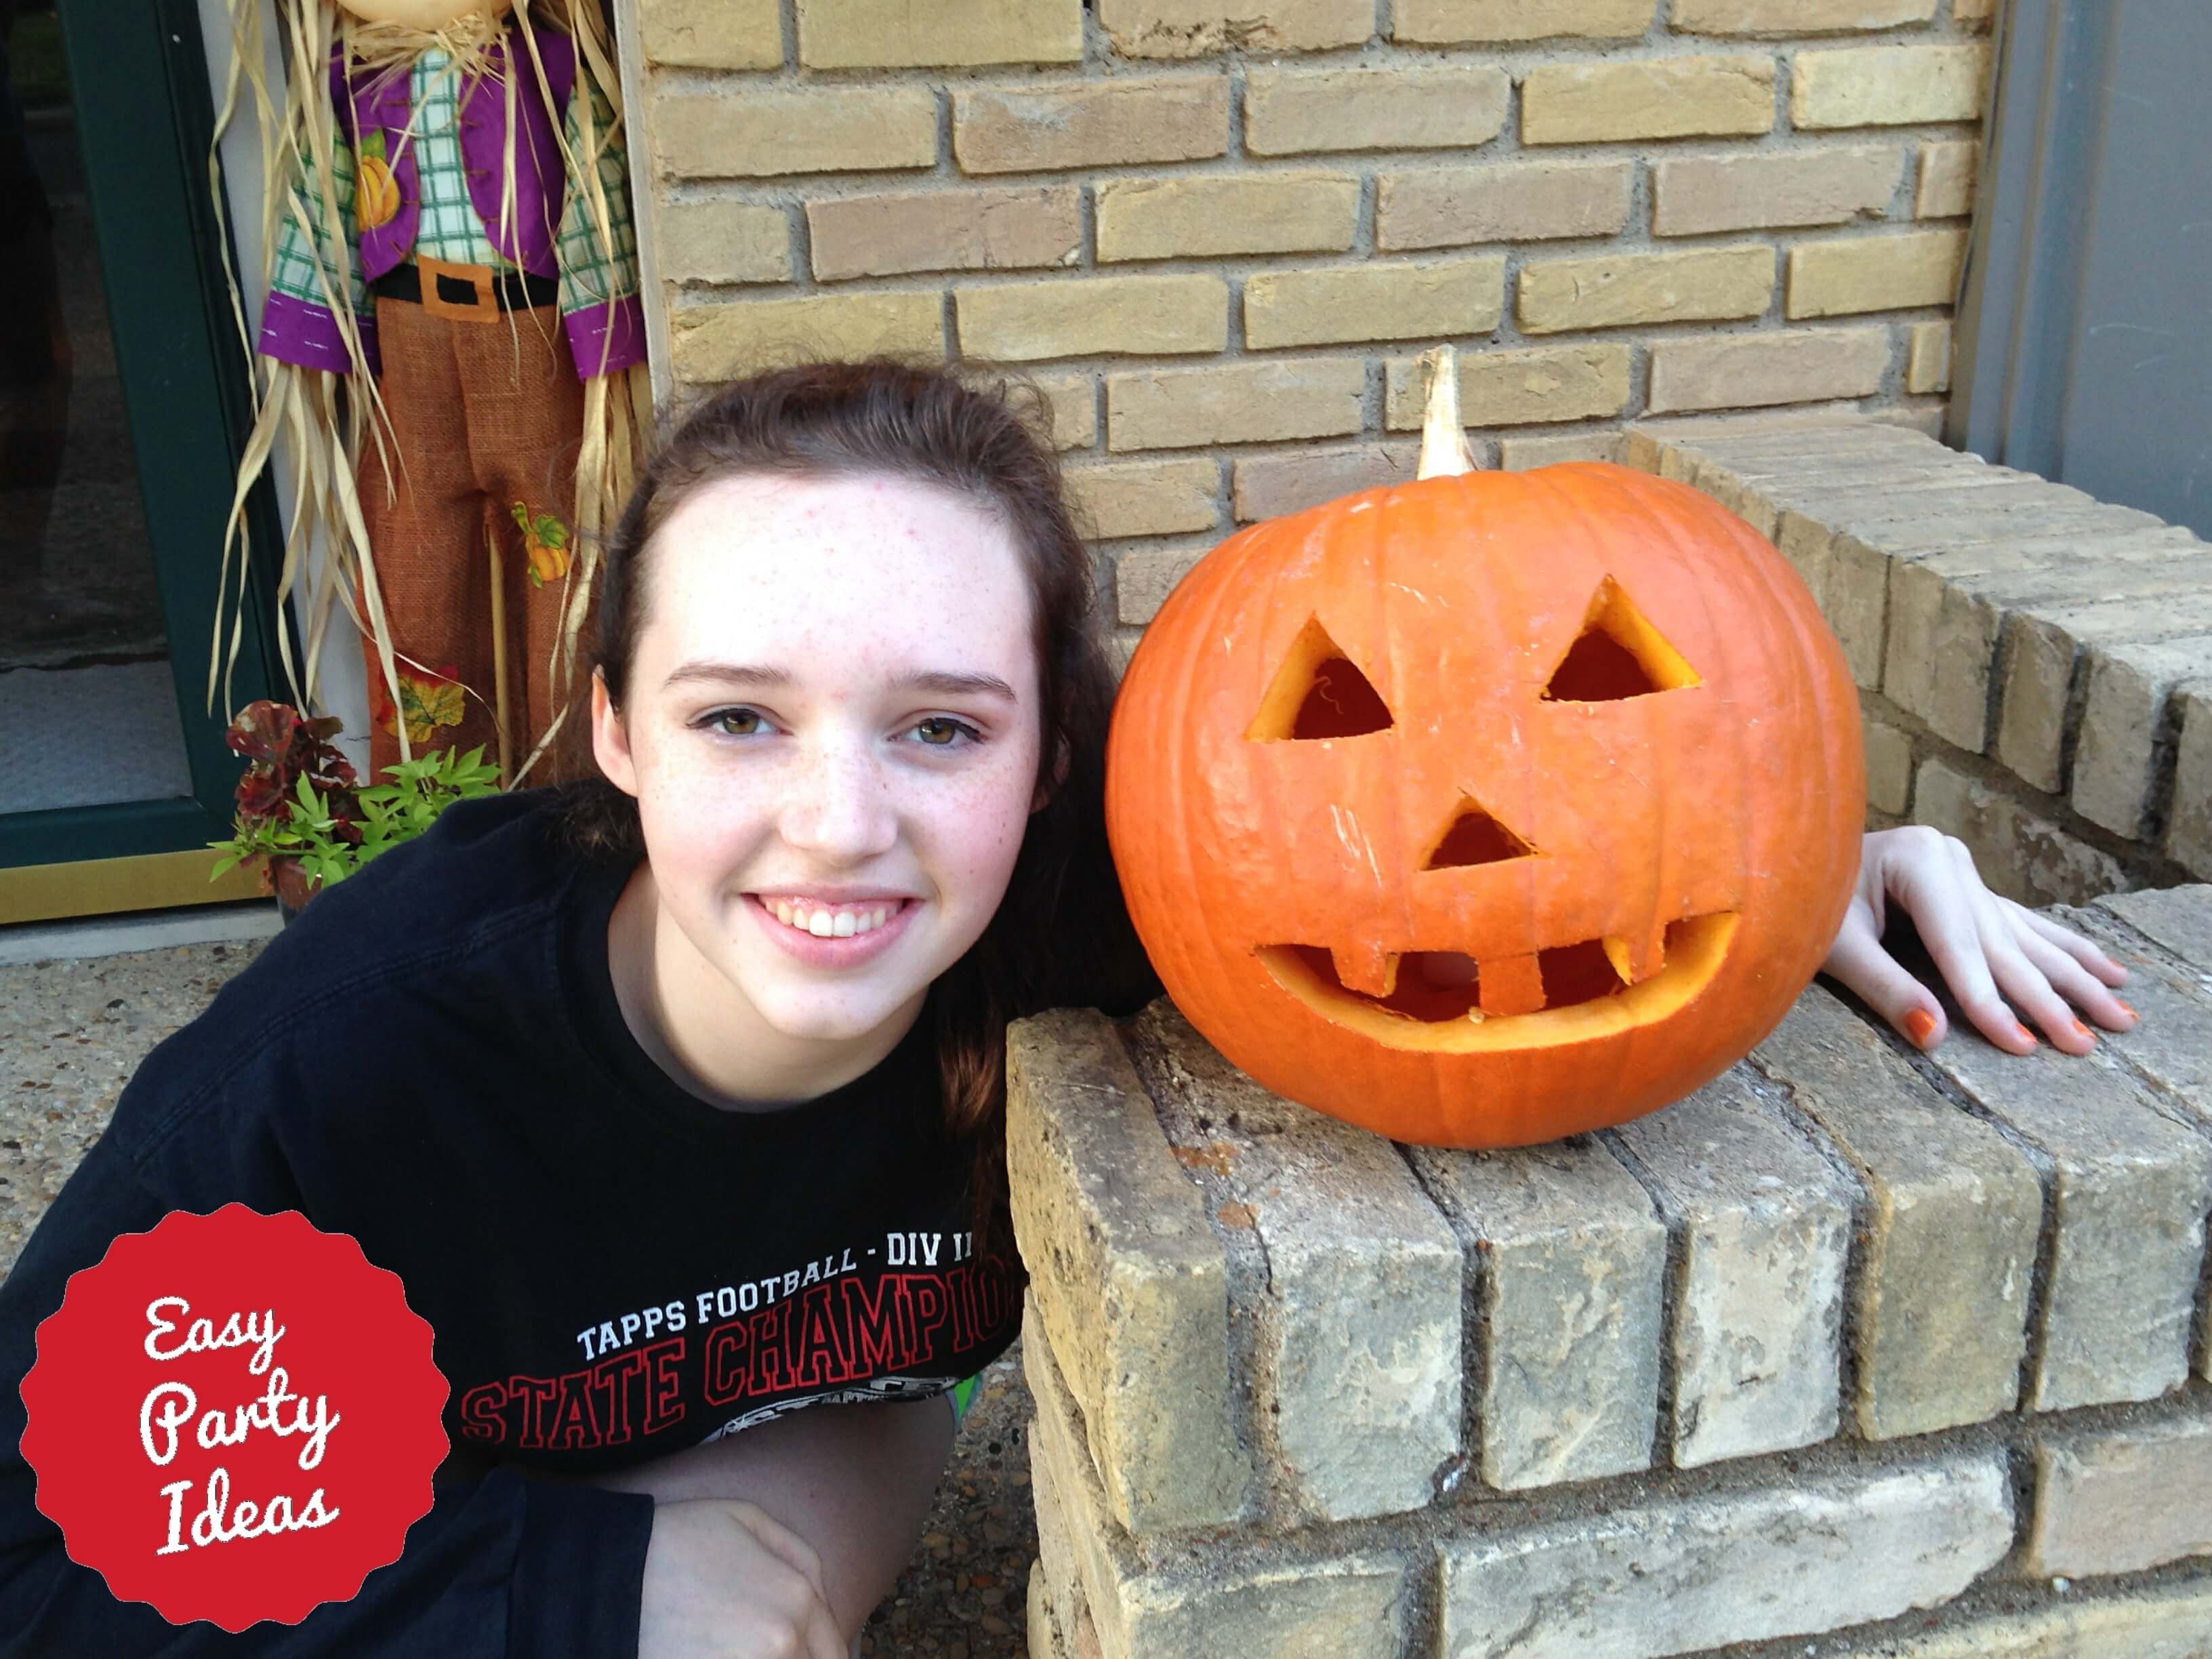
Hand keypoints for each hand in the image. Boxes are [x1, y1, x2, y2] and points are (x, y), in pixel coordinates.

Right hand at [637, 1497, 847, 1658]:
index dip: (824, 1653)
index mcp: (795, 1600)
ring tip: (733, 1647)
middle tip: (756, 1641)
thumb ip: (799, 1558)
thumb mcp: (745, 1519)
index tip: (811, 1651)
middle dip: (795, 1655)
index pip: (834, 1648)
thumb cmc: (673, 1540)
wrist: (604, 1578)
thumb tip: (822, 1600)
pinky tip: (707, 1653)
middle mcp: (780, 1643)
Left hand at [1819, 826, 2136, 1055]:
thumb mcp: (1834, 947)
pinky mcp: (1968, 887)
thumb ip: (1884, 988)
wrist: (1788, 860)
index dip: (1990, 999)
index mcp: (1918, 859)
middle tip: (2088, 1044)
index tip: (2023, 1044)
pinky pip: (2023, 926)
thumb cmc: (1802, 903)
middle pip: (2003, 943)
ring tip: (2122, 1015)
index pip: (1960, 946)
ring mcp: (1963, 869)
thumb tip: (1934, 1036)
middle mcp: (1949, 858)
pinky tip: (2110, 970)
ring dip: (2076, 979)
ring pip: (2026, 936)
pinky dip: (2064, 952)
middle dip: (2049, 998)